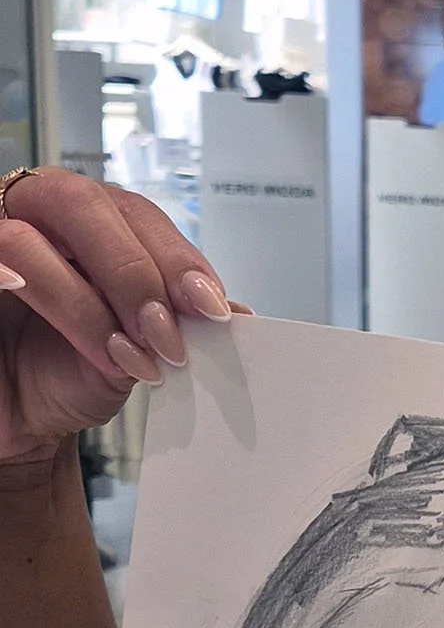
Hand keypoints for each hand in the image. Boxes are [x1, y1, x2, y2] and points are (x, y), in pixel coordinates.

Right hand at [0, 168, 230, 465]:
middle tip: (164, 335)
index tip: (210, 307)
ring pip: (28, 240)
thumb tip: (236, 314)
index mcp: (87, 224)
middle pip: (81, 204)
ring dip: (82, 301)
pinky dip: (6, 275)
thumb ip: (176, 324)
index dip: (175, 255)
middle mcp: (36, 218)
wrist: (17, 423)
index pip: (135, 213)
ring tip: (119, 354)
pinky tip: (28, 297)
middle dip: (133, 270)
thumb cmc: (66, 377)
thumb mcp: (133, 354)